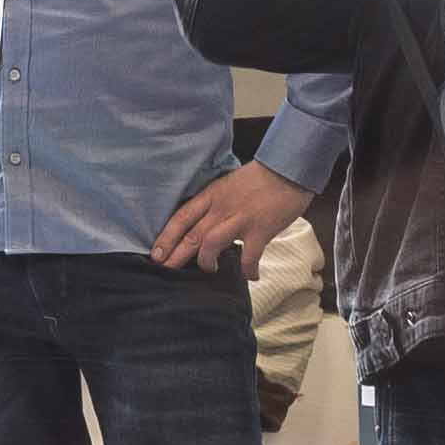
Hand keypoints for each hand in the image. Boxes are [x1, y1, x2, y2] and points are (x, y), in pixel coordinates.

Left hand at [153, 162, 312, 273]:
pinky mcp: (261, 229)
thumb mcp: (229, 185)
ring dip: (207, 262)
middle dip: (176, 255)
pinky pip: (249, 256)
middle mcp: (222, 208)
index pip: (182, 217)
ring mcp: (240, 219)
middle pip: (192, 234)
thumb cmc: (261, 178)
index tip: (156, 254)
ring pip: (211, 244)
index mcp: (212, 195)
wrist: (288, 169)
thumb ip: (216, 203)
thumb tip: (206, 223)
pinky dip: (247, 270)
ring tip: (210, 269)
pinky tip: (251, 275)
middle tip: (167, 270)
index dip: (167, 237)